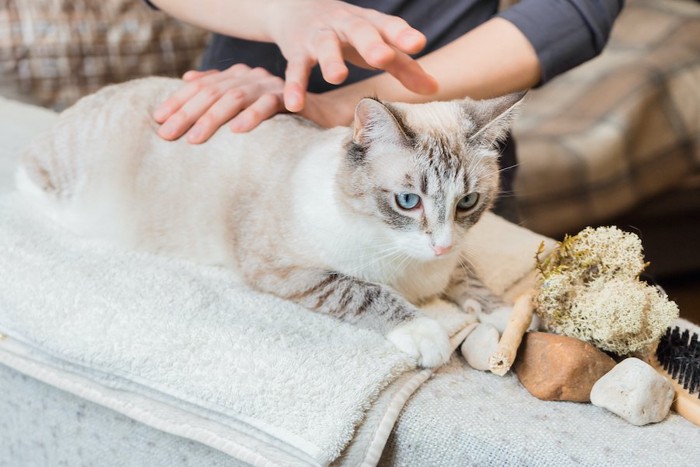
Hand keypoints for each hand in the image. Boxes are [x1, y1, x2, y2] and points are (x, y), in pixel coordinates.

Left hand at [153, 64, 285, 142]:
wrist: (321, 115)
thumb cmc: (278, 116)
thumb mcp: (245, 105)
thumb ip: (219, 91)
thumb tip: (188, 78)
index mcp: (237, 76)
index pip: (200, 86)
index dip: (178, 101)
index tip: (158, 119)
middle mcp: (250, 76)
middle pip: (212, 92)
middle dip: (187, 113)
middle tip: (168, 134)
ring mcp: (269, 85)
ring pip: (234, 98)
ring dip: (212, 119)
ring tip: (194, 139)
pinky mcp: (289, 98)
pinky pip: (267, 106)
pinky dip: (252, 117)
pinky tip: (237, 131)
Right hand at [264, 0, 437, 111]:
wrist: (295, 8)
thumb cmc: (348, 33)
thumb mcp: (377, 45)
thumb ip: (405, 67)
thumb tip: (435, 89)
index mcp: (369, 23)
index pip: (389, 25)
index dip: (402, 34)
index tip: (418, 43)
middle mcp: (344, 25)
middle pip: (359, 30)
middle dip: (370, 42)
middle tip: (382, 57)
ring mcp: (318, 35)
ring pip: (324, 45)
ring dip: (330, 60)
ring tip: (337, 77)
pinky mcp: (296, 50)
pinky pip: (295, 68)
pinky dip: (294, 86)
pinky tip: (294, 104)